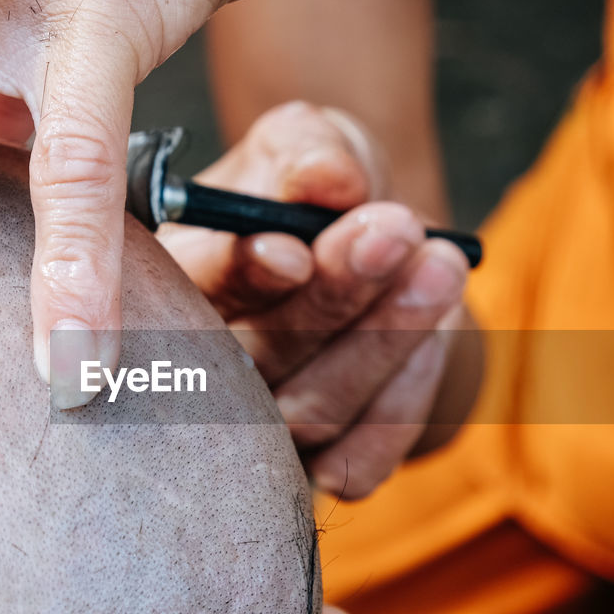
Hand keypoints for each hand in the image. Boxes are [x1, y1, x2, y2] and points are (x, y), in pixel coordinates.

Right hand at [160, 102, 469, 498]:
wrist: (382, 254)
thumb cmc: (326, 196)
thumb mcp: (311, 144)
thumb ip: (308, 151)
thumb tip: (329, 178)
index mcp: (171, 284)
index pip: (187, 291)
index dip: (239, 275)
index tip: (296, 248)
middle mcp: (201, 370)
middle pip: (255, 360)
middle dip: (334, 295)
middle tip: (395, 229)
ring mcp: (258, 430)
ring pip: (312, 413)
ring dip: (385, 339)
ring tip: (442, 262)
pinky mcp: (318, 469)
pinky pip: (357, 464)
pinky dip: (404, 402)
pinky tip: (436, 332)